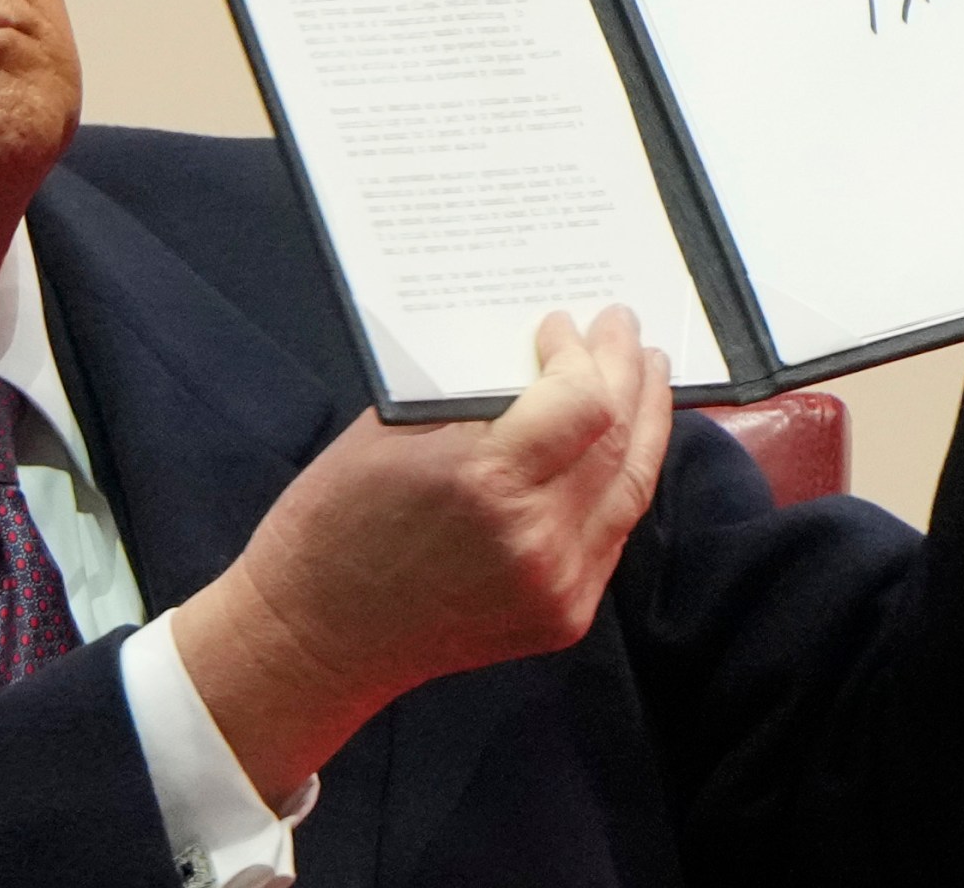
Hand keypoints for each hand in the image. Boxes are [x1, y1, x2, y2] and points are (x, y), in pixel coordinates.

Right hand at [170, 306, 673, 804]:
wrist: (318, 636)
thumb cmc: (335, 526)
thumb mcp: (389, 435)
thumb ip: (470, 396)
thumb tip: (532, 355)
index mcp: (484, 483)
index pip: (583, 401)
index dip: (584, 356)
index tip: (563, 326)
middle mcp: (535, 538)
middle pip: (618, 439)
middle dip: (626, 374)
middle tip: (622, 331)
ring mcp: (557, 585)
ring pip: (632, 488)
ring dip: (645, 424)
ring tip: (644, 377)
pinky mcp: (564, 615)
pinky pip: (612, 532)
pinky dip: (620, 480)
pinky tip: (620, 446)